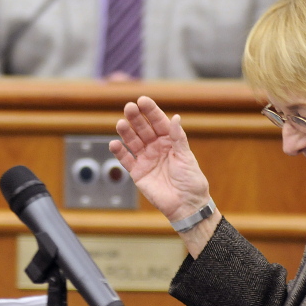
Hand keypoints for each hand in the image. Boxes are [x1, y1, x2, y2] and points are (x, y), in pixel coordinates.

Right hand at [109, 96, 211, 221]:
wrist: (186, 205)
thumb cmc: (191, 181)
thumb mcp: (186, 157)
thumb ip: (178, 138)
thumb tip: (175, 117)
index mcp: (170, 141)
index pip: (158, 122)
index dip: (151, 111)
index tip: (142, 100)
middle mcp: (156, 147)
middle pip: (143, 129)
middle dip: (136, 118)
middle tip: (129, 108)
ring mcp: (146, 159)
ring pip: (133, 141)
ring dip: (126, 132)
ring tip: (120, 123)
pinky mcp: (137, 172)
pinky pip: (126, 159)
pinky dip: (119, 152)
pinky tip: (114, 143)